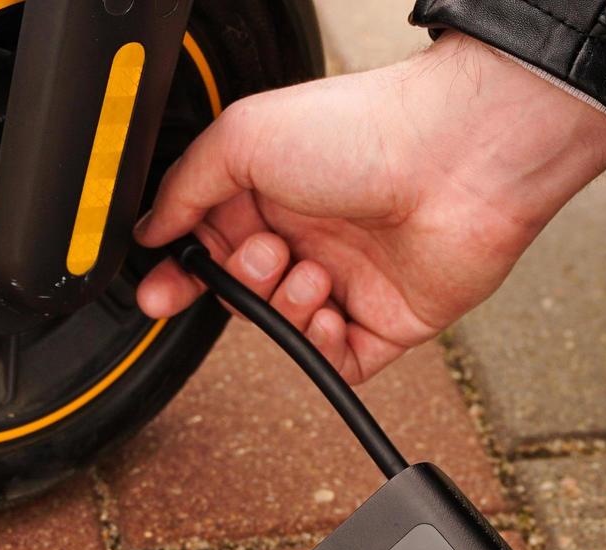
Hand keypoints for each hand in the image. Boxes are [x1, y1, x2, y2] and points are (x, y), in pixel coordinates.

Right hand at [134, 33, 605, 382]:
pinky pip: (337, 362)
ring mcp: (350, 279)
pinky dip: (322, 346)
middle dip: (240, 283)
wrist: (457, 160)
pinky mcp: (388, 320)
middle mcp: (312, 232)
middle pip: (244, 291)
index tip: (160, 293)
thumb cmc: (364, 131)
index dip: (181, 272)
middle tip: (261, 256)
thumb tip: (149, 228)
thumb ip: (184, 186)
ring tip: (308, 273)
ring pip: (285, 327)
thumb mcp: (242, 137)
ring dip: (284, 308)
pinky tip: (331, 310)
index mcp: (272, 187)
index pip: (209, 243)